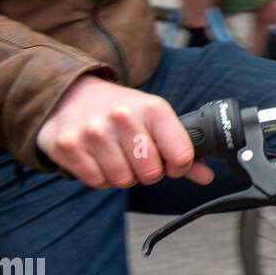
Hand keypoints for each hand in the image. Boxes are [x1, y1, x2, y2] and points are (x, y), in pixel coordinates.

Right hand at [36, 76, 214, 189]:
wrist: (72, 93)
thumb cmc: (121, 110)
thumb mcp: (156, 119)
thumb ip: (182, 149)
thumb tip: (207, 176)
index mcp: (153, 109)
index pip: (181, 156)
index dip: (179, 167)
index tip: (171, 162)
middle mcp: (124, 117)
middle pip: (151, 173)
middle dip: (148, 172)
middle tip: (138, 157)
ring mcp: (94, 132)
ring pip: (123, 180)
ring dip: (123, 175)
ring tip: (117, 154)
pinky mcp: (68, 146)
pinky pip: (97, 181)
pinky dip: (100, 177)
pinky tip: (98, 157)